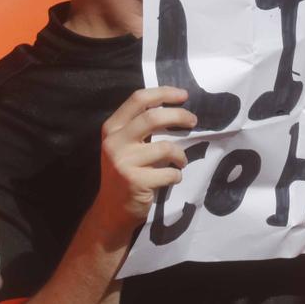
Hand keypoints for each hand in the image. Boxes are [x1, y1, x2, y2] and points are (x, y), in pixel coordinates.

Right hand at [91, 86, 196, 239]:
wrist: (111, 211)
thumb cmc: (125, 173)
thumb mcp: (124, 145)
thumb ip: (139, 127)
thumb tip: (175, 107)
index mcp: (112, 128)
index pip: (138, 99)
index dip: (163, 93)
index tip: (184, 95)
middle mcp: (114, 142)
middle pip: (153, 117)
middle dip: (179, 116)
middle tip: (193, 121)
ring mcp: (124, 162)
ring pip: (166, 148)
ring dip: (180, 155)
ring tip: (181, 161)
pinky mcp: (135, 181)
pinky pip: (169, 173)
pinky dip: (176, 175)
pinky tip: (172, 178)